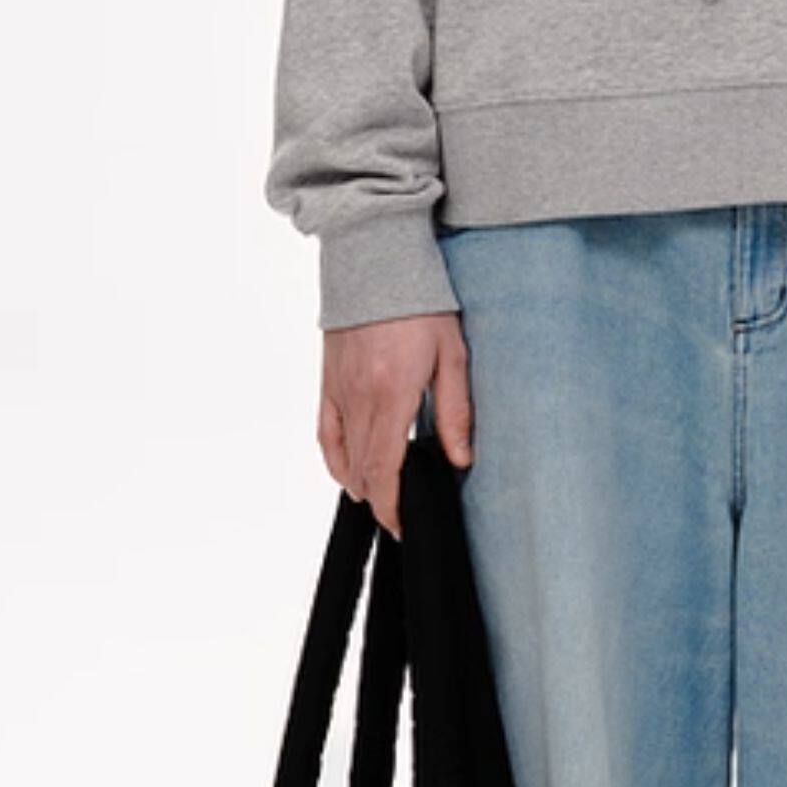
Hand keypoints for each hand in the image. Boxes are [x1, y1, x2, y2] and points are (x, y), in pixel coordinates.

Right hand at [318, 312, 473, 537]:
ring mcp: (338, 392)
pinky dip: (336, 461)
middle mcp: (359, 398)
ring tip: (384, 499)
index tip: (403, 525)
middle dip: (382, 501)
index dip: (392, 505)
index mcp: (392, 394)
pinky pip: (326, 434)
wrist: (376, 262)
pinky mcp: (328, 383)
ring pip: (344, 456)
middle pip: (364, 470)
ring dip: (362, 484)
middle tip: (402, 516)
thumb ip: (455, 411)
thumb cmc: (421, 304)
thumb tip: (460, 459)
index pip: (385, 469)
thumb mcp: (451, 355)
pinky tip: (350, 475)